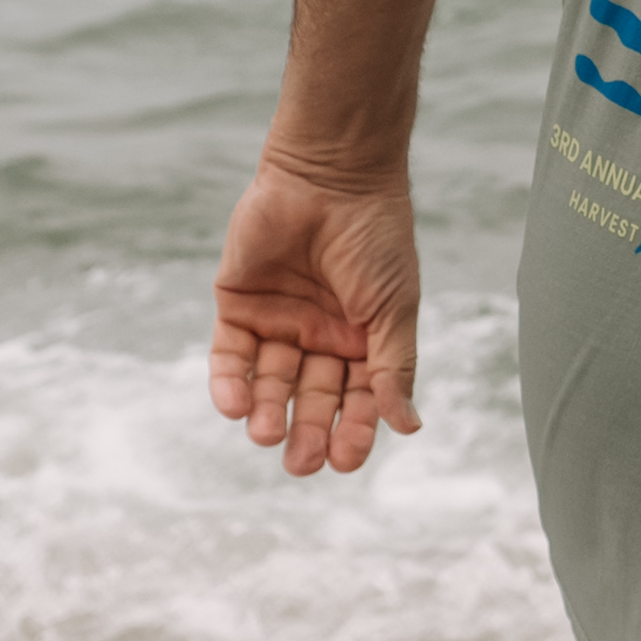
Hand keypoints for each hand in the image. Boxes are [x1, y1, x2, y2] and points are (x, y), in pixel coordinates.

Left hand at [210, 154, 423, 475]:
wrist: (331, 177)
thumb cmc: (376, 239)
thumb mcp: (395, 308)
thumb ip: (395, 366)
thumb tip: (411, 426)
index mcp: (363, 338)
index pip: (358, 397)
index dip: (354, 430)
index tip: (346, 461)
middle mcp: (319, 335)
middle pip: (310, 397)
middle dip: (306, 431)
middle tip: (301, 463)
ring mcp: (277, 321)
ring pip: (269, 382)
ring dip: (267, 412)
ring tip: (267, 434)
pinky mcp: (237, 305)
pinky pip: (230, 355)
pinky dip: (230, 383)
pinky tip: (236, 406)